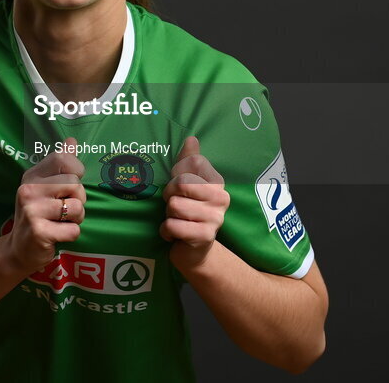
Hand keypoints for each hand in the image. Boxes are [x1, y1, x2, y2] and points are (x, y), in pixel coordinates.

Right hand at [5, 137, 85, 273]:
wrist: (18, 250)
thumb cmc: (37, 215)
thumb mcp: (44, 187)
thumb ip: (59, 164)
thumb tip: (72, 141)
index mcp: (32, 176)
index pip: (63, 158)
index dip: (77, 170)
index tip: (71, 185)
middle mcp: (29, 190)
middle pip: (75, 184)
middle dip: (79, 200)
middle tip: (66, 210)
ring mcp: (32, 210)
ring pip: (77, 207)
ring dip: (76, 219)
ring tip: (62, 222)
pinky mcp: (39, 232)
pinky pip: (73, 230)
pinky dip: (71, 235)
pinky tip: (57, 235)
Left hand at [160, 136, 229, 270]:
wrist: (194, 249)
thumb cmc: (188, 211)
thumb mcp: (186, 183)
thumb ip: (188, 161)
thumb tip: (191, 138)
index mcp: (217, 182)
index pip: (191, 162)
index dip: (176, 176)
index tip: (179, 189)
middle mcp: (221, 198)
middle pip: (181, 184)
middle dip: (170, 196)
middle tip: (175, 206)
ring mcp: (215, 218)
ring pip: (174, 205)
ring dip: (168, 215)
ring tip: (177, 220)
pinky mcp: (205, 236)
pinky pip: (172, 225)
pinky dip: (166, 231)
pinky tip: (175, 234)